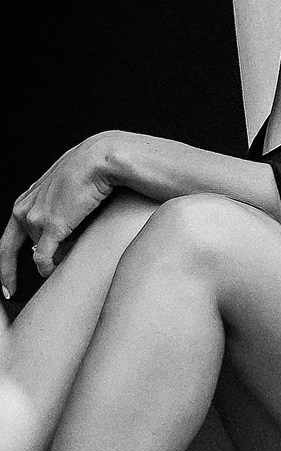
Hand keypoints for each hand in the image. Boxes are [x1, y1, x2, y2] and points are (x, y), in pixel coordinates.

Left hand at [1, 133, 125, 299]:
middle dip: (7, 272)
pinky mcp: (52, 226)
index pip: (6, 236)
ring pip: (38, 250)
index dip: (4, 259)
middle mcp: (23, 209)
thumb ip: (56, 208)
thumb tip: (62, 232)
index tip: (5, 278)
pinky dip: (48, 268)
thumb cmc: (90, 169)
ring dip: (52, 257)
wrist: (101, 159)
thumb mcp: (64, 188)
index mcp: (25, 200)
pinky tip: (55, 272)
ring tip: (73, 252)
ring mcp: (35, 218)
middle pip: (12, 249)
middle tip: (10, 291)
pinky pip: (43, 257)